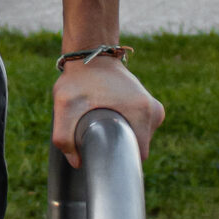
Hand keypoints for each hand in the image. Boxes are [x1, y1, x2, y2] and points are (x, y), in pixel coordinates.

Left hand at [52, 55, 162, 170]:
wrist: (91, 55)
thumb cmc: (78, 80)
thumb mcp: (64, 106)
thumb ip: (64, 137)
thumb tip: (78, 163)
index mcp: (143, 113)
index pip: (137, 155)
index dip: (118, 160)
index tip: (100, 154)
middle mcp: (154, 112)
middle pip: (138, 148)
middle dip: (118, 147)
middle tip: (97, 137)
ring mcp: (154, 108)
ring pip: (139, 139)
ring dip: (122, 137)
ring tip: (103, 127)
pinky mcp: (150, 106)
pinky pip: (139, 129)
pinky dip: (126, 128)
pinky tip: (110, 121)